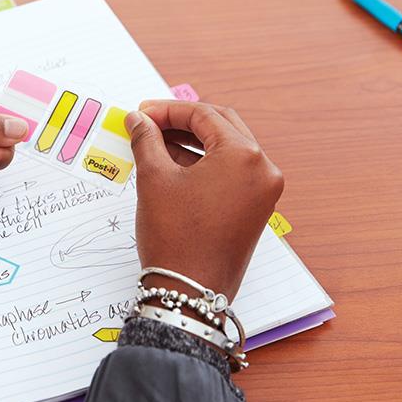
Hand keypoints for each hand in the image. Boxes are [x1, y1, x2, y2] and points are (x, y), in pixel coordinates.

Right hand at [126, 100, 283, 301]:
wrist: (189, 291)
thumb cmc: (175, 236)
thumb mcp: (154, 178)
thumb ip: (146, 140)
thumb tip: (138, 120)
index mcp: (244, 156)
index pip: (203, 115)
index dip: (167, 110)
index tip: (140, 113)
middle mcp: (262, 169)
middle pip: (220, 126)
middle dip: (181, 121)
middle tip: (148, 122)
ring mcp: (262, 191)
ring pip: (225, 148)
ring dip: (191, 141)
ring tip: (154, 141)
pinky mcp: (255, 208)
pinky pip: (230, 172)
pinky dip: (203, 163)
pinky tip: (172, 162)